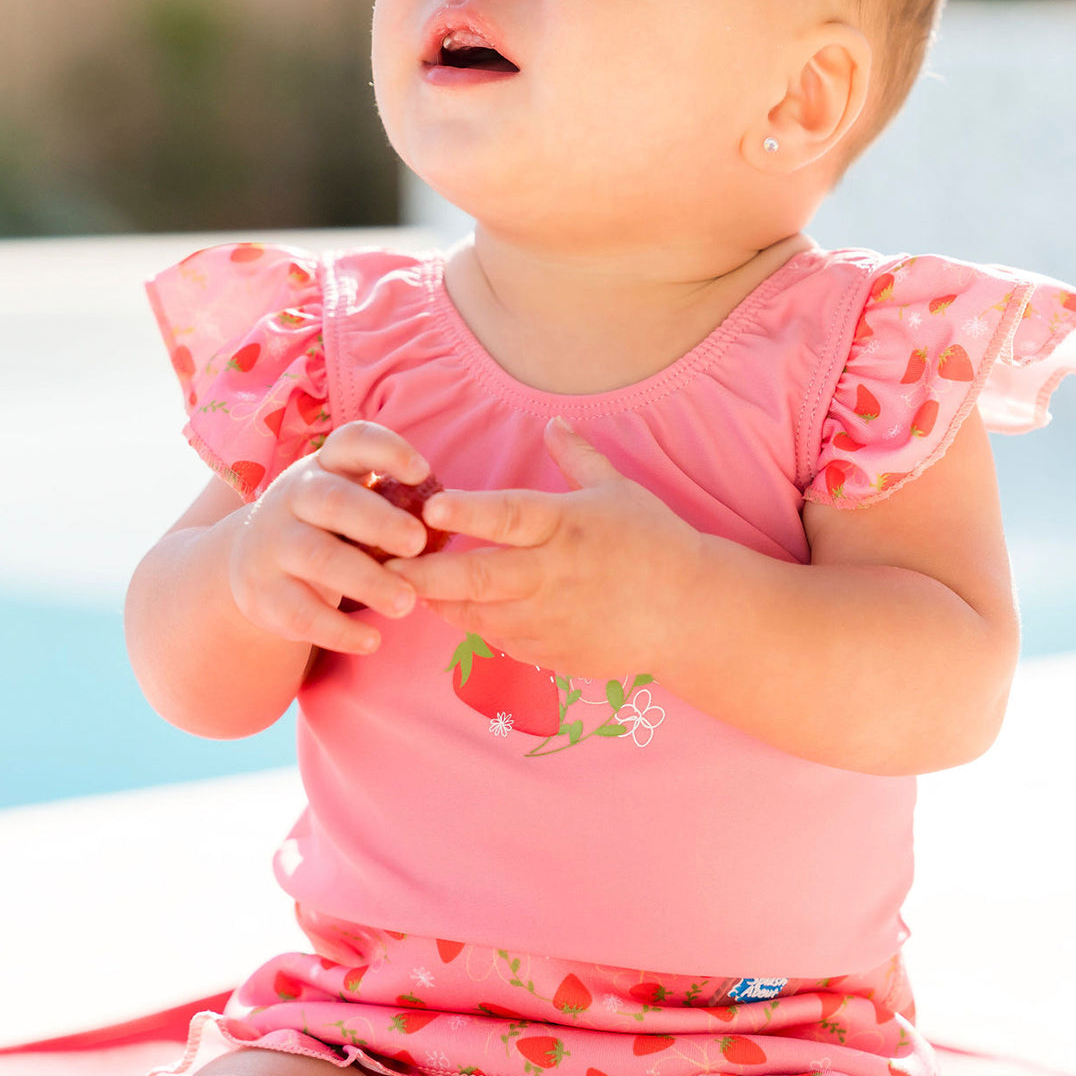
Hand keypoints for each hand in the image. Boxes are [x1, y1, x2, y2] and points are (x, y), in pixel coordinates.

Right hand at [226, 421, 430, 653]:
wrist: (250, 564)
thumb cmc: (327, 527)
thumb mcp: (349, 501)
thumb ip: (389, 504)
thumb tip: (450, 521)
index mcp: (325, 467)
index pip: (352, 442)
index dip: (387, 451)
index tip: (424, 472)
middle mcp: (293, 497)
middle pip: (333, 501)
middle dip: (378, 521)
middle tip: (418, 543)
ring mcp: (272, 544)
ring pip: (317, 557)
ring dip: (366, 580)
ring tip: (406, 603)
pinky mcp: (262, 592)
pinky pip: (300, 612)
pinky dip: (338, 630)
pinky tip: (371, 641)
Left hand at [388, 418, 701, 677]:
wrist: (691, 613)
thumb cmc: (656, 543)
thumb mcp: (619, 491)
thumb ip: (578, 458)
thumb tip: (553, 422)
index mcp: (566, 525)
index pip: (507, 516)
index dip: (467, 513)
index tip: (430, 508)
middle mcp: (552, 574)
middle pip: (477, 578)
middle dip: (424, 576)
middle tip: (384, 569)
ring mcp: (550, 619)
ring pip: (477, 616)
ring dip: (441, 603)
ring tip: (410, 589)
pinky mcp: (552, 653)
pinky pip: (500, 641)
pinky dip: (478, 626)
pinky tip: (462, 612)